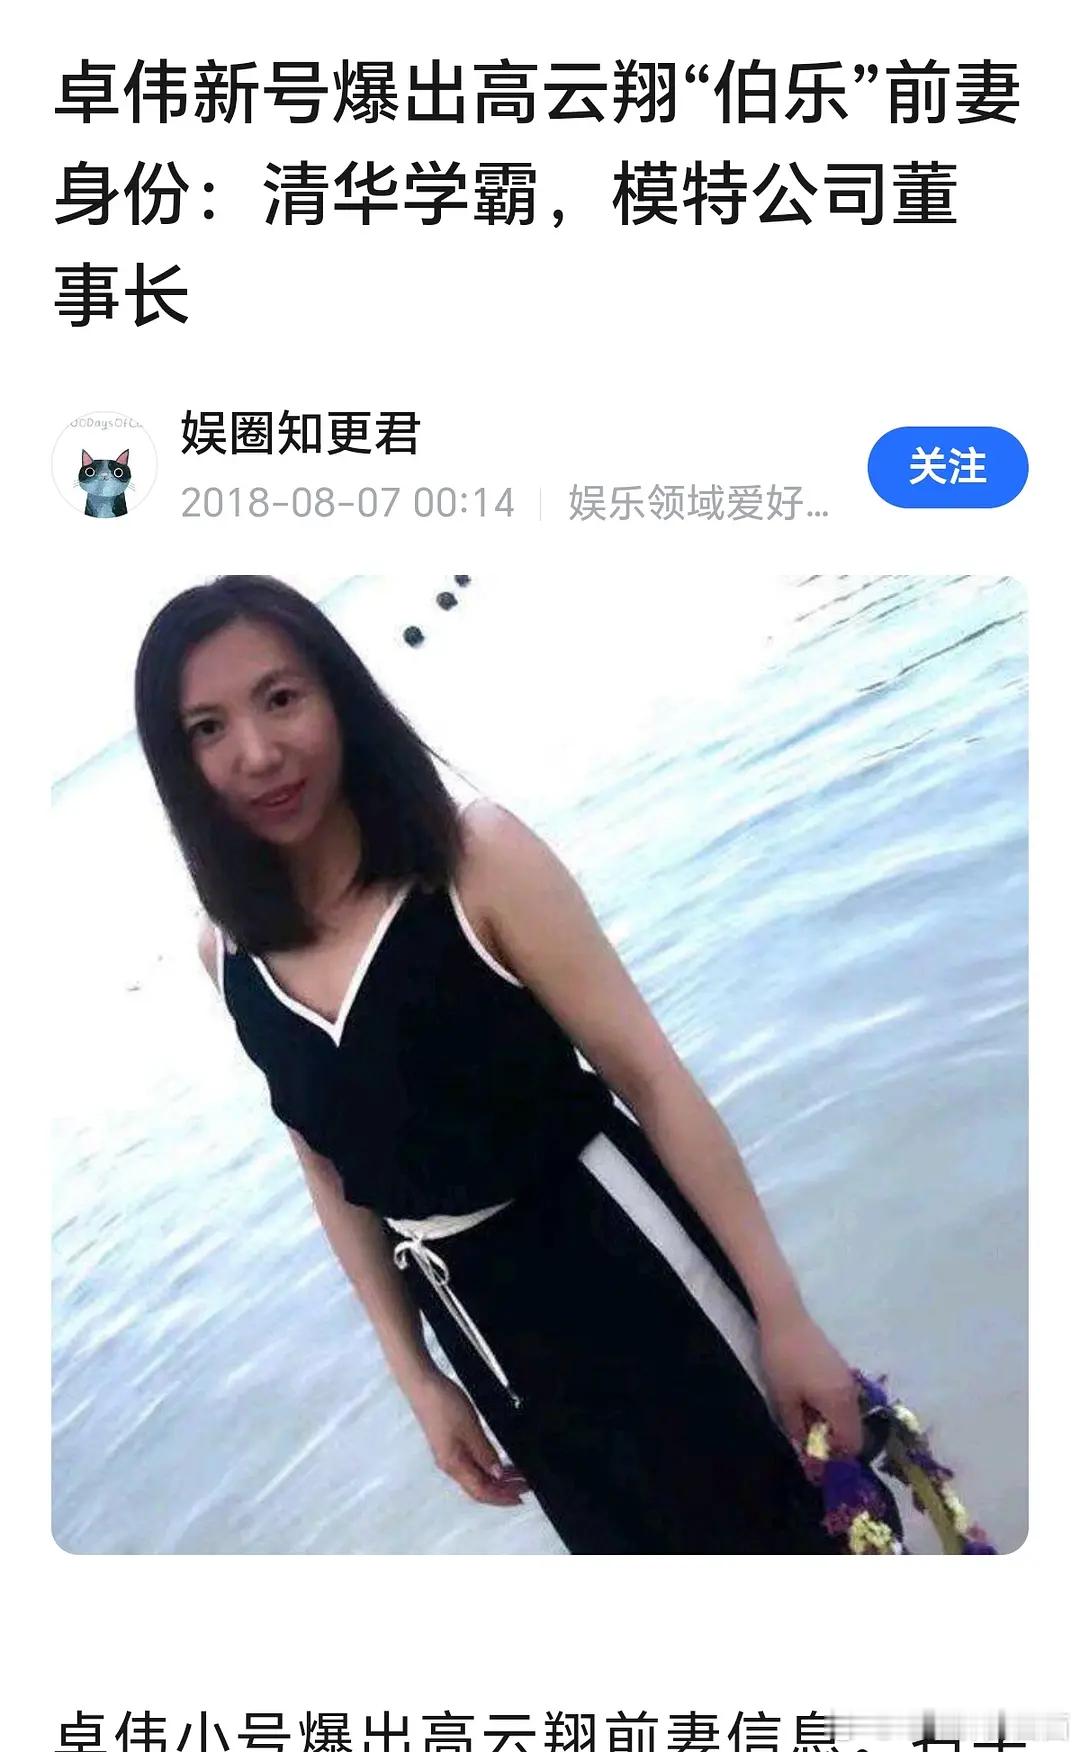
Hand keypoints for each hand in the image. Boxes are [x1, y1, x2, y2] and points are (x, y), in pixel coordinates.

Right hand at [409, 1371, 529, 1506]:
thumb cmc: (444, 1405)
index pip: (481, 1491)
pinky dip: (488, 1467)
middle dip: (502, 1490)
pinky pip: (472, 1465)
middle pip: (479, 1488)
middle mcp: (450, 1466)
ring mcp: (449, 1456)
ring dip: (497, 1479)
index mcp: (454, 1465)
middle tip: (524, 1486)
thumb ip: (485, 1453)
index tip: (520, 1497)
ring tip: (517, 1475)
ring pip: (476, 1476)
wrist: (423, 1386)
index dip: (501, 1498)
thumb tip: (497, 1475)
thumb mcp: (471, 1428)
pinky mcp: (450, 1445)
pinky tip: (498, 1462)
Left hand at [757, 1308, 862, 1455]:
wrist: (786, 1318)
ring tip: (804, 1416)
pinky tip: (808, 1398)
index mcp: (840, 1403)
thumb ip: (798, 1429)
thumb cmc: (783, 1360)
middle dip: (833, 1440)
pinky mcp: (841, 1368)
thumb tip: (807, 1450)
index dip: (837, 1456)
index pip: (852, 1443)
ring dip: (831, 1423)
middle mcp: (851, 1393)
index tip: (815, 1455)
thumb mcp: (785, 1399)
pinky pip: (843, 1399)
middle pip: (853, 1430)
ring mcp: (848, 1378)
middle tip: (807, 1437)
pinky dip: (831, 1407)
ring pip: (848, 1414)